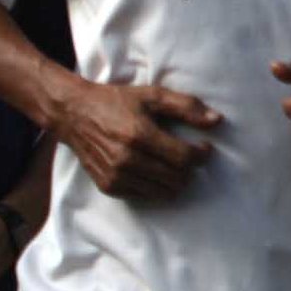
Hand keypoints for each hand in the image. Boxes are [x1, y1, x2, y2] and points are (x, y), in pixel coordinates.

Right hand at [45, 74, 219, 200]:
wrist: (73, 114)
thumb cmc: (115, 101)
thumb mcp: (151, 95)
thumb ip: (186, 107)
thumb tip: (217, 121)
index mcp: (139, 135)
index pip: (184, 158)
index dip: (202, 155)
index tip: (204, 148)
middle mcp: (126, 159)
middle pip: (177, 178)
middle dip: (190, 169)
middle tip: (188, 157)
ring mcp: (116, 176)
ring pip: (163, 191)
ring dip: (175, 181)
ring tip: (173, 166)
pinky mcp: (108, 186)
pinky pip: (144, 195)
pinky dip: (155, 186)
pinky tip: (152, 171)